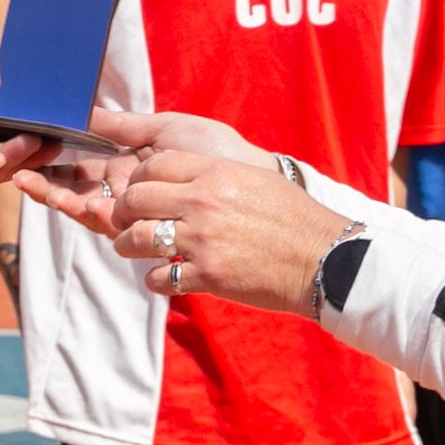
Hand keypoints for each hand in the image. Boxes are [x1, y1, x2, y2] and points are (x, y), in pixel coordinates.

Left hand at [23, 150, 351, 316]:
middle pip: (136, 199)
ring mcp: (203, 240)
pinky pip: (159, 277)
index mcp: (215, 172)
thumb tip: (181, 176)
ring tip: (130, 248)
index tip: (137, 188)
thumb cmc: (293, 219)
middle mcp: (203, 202)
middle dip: (121, 210)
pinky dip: (155, 279)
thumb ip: (214, 176)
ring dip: (127, 245)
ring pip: (137, 238)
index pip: (154, 165)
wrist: (323, 260)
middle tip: (122, 219)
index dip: (137, 177)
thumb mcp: (254, 180)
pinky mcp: (207, 275)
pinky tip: (163, 277)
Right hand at [32, 110, 269, 206]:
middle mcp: (128, 194)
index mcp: (129, 167)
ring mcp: (138, 217)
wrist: (254, 179)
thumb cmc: (217, 150)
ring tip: (40, 187)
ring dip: (61, 200)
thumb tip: (86, 112)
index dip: (55, 160)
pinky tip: (80, 201)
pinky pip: (114, 229)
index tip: (30, 148)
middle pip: (77, 191)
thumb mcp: (169, 130)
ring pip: (88, 212)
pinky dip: (93, 216)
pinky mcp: (150, 235)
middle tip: (18, 175)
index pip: (82, 165)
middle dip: (47, 184)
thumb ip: (125, 125)